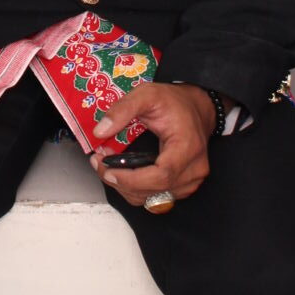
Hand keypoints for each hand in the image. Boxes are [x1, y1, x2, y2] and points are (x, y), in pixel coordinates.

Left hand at [88, 83, 217, 208]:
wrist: (195, 107)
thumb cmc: (175, 102)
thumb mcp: (147, 95)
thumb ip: (122, 109)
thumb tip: (100, 131)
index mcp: (187, 147)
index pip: (162, 175)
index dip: (132, 179)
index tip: (108, 170)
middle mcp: (193, 169)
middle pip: (154, 190)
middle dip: (120, 182)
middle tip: (98, 162)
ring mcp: (190, 180)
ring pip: (152, 199)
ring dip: (125, 187)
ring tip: (108, 165)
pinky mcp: (183, 186)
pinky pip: (155, 197)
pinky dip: (135, 189)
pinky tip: (123, 173)